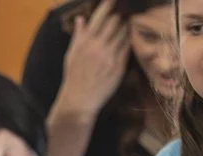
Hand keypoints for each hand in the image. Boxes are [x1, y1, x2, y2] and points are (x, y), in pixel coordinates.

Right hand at [56, 0, 130, 117]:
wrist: (79, 100)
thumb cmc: (74, 77)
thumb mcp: (71, 55)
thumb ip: (78, 36)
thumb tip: (81, 18)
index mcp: (85, 42)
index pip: (100, 16)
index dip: (109, 4)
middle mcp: (98, 47)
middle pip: (115, 21)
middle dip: (121, 13)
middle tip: (125, 8)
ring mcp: (109, 57)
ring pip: (124, 33)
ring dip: (128, 24)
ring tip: (130, 20)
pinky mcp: (118, 67)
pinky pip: (128, 47)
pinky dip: (130, 39)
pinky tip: (131, 35)